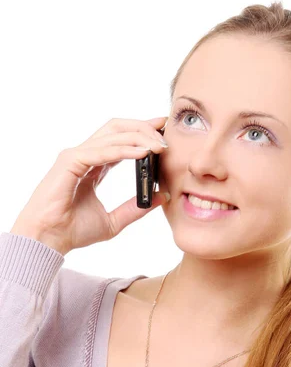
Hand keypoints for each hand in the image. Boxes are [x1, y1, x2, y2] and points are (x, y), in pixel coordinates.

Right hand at [10, 116, 168, 254]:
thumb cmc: (72, 231)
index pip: (121, 140)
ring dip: (139, 137)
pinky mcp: (70, 161)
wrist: (49, 240)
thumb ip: (136, 209)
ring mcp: (76, 156)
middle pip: (117, 129)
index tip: (164, 130)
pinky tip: (142, 153)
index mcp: (94, 166)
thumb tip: (162, 197)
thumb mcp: (113, 221)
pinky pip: (102, 151)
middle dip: (144, 127)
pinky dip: (124, 150)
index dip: (142, 132)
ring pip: (112, 135)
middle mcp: (85, 156)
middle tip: (166, 134)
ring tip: (160, 146)